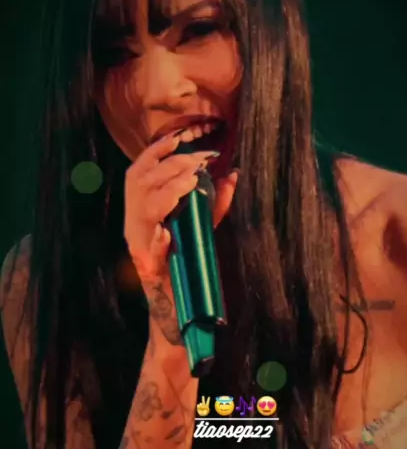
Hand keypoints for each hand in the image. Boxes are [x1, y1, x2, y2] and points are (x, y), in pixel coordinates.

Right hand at [124, 133, 238, 342]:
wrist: (181, 310)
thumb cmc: (190, 264)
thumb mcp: (203, 228)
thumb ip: (215, 202)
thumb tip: (232, 174)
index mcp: (140, 211)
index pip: (138, 172)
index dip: (155, 152)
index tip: (178, 138)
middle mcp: (134, 226)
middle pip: (138, 184)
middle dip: (171, 167)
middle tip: (199, 163)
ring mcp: (139, 248)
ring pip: (143, 211)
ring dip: (167, 193)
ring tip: (191, 183)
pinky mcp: (148, 271)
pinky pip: (149, 253)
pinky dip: (158, 242)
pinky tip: (168, 235)